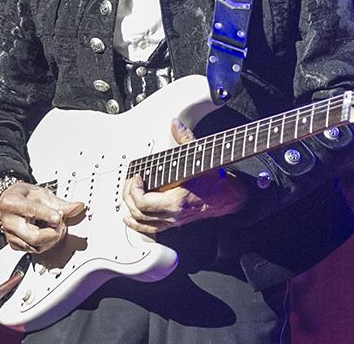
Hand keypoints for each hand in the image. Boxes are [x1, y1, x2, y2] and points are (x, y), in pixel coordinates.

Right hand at [0, 182, 84, 253]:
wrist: (8, 202)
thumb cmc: (22, 196)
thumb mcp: (41, 193)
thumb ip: (60, 203)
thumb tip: (77, 207)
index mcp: (12, 203)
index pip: (32, 211)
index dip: (48, 215)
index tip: (58, 217)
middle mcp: (9, 221)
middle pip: (34, 236)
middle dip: (53, 232)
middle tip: (59, 223)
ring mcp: (11, 235)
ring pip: (35, 246)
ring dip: (51, 239)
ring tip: (55, 227)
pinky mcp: (14, 244)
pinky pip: (33, 250)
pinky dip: (45, 243)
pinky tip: (47, 233)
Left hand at [121, 119, 249, 234]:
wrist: (226, 196)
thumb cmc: (214, 180)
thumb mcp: (200, 156)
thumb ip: (185, 138)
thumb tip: (175, 124)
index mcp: (176, 201)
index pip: (143, 202)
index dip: (133, 189)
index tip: (136, 176)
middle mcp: (172, 214)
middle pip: (138, 212)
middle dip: (129, 195)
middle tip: (130, 181)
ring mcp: (172, 221)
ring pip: (141, 222)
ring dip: (129, 209)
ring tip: (127, 195)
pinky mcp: (173, 223)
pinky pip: (150, 229)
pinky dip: (136, 224)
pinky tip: (129, 218)